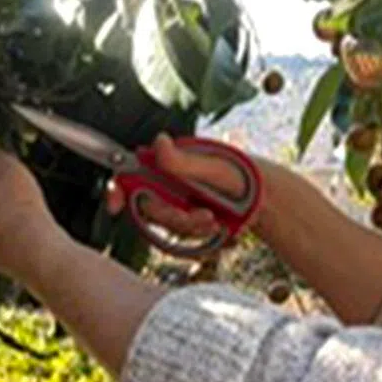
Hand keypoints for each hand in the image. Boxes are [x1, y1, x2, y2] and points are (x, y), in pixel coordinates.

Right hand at [106, 132, 268, 243]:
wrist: (265, 200)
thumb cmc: (242, 174)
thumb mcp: (213, 165)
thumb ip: (182, 160)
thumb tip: (160, 142)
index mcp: (166, 163)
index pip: (129, 174)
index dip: (117, 190)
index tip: (115, 206)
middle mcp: (166, 184)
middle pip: (147, 209)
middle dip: (172, 218)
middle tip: (202, 216)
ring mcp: (175, 204)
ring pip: (164, 227)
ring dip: (190, 228)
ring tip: (215, 220)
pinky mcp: (186, 223)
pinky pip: (179, 240)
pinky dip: (198, 237)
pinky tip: (217, 228)